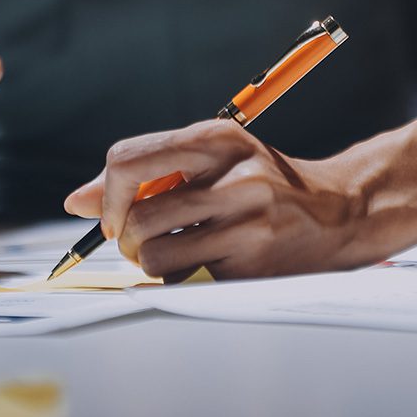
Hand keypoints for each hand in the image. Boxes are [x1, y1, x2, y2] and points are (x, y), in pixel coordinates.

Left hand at [63, 120, 362, 280]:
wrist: (341, 210)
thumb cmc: (264, 182)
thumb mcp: (214, 160)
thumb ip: (148, 173)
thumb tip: (75, 202)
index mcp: (217, 137)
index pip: (127, 159)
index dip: (107, 195)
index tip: (117, 213)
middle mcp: (233, 173)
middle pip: (136, 215)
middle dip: (123, 238)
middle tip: (138, 240)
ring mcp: (246, 219)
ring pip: (154, 253)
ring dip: (149, 262)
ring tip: (172, 253)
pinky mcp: (254, 260)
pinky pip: (185, 279)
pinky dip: (180, 277)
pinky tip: (206, 262)